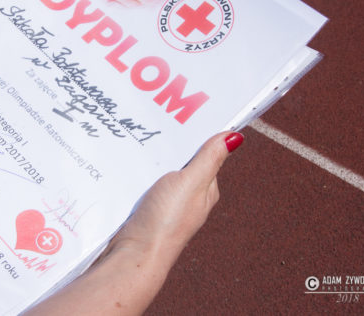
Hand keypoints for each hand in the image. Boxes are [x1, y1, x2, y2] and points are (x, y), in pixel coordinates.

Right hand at [27, 132, 242, 314]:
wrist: (134, 253)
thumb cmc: (166, 220)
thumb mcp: (190, 183)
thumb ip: (209, 159)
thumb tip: (236, 136)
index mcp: (206, 189)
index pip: (206, 153)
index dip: (198, 133)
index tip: (184, 109)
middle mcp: (189, 195)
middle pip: (182, 160)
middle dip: (170, 142)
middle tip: (154, 115)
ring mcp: (166, 202)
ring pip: (160, 169)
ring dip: (151, 155)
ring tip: (138, 132)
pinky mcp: (145, 207)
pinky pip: (144, 180)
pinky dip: (138, 168)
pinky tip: (127, 158)